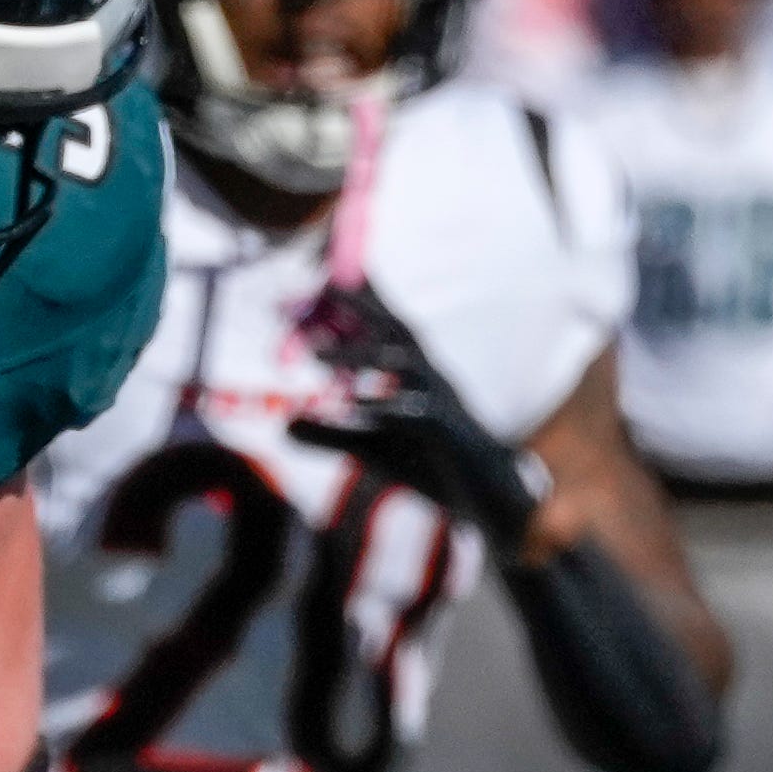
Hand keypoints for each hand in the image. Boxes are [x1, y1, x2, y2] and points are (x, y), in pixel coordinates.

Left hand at [289, 277, 551, 551]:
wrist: (488, 499)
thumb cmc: (433, 464)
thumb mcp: (372, 449)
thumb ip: (330, 435)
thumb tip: (284, 425)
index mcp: (417, 378)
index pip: (388, 331)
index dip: (364, 301)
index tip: (332, 272)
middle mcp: (433, 381)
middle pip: (399, 332)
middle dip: (365, 306)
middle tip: (326, 286)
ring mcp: (445, 404)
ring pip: (403, 367)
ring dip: (360, 355)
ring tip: (317, 352)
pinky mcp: (450, 436)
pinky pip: (418, 416)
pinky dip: (387, 408)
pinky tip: (356, 405)